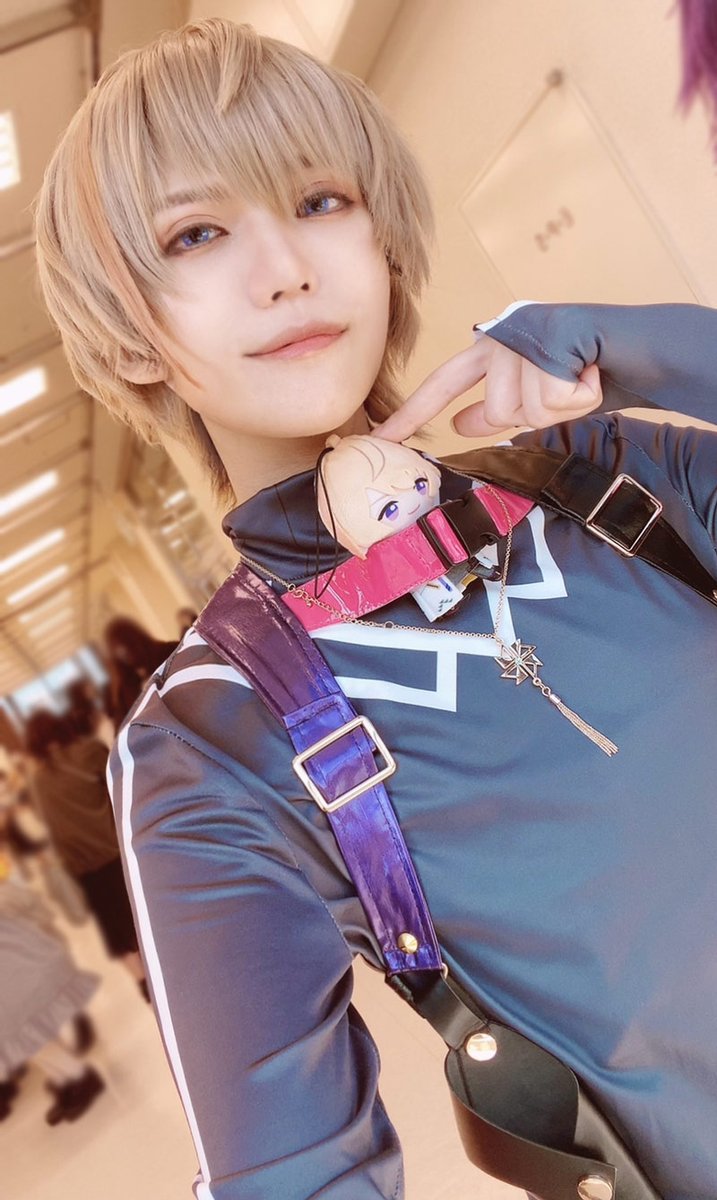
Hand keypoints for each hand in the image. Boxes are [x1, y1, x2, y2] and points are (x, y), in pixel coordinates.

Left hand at [372, 334, 601, 442]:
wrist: (640, 349)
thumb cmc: (587, 374)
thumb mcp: (536, 400)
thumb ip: (496, 410)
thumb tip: (457, 424)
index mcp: (489, 350)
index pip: (441, 387)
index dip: (410, 415)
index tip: (379, 439)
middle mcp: (499, 336)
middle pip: (498, 413)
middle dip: (539, 414)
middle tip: (568, 389)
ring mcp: (523, 331)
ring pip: (527, 408)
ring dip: (564, 405)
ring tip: (582, 377)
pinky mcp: (550, 333)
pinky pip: (554, 396)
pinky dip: (582, 396)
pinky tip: (593, 370)